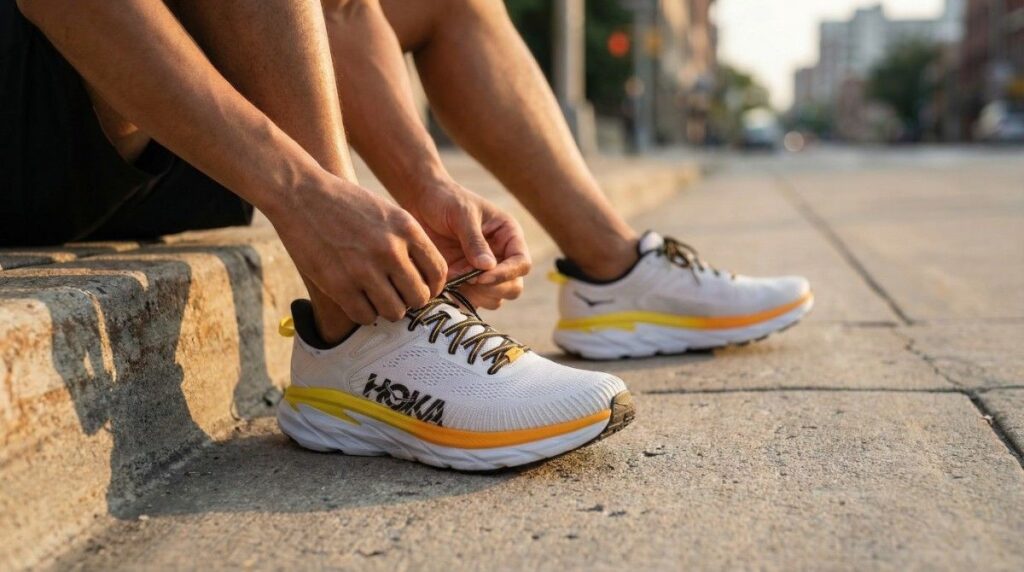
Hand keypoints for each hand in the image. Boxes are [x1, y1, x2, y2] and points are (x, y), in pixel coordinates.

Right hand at [271, 172, 447, 323]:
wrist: (301, 194)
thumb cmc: (345, 203)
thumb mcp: (387, 212)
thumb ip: (408, 242)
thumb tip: (426, 278)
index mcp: (406, 229)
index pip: (438, 272)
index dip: (434, 287)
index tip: (424, 289)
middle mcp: (389, 250)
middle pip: (419, 297)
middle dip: (411, 301)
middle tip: (398, 296)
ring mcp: (364, 269)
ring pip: (394, 311)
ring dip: (388, 309)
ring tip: (377, 298)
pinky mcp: (339, 285)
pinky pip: (365, 316)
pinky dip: (364, 313)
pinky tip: (358, 300)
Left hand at [408, 182, 530, 309]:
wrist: (420, 202)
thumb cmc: (445, 199)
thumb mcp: (462, 213)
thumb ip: (474, 240)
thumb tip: (489, 267)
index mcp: (508, 236)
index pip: (522, 264)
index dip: (506, 274)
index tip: (481, 277)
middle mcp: (501, 256)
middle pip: (513, 287)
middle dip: (492, 288)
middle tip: (466, 279)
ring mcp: (483, 271)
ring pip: (494, 299)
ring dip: (475, 295)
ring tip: (452, 277)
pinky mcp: (464, 281)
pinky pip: (471, 301)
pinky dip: (459, 299)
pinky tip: (444, 284)